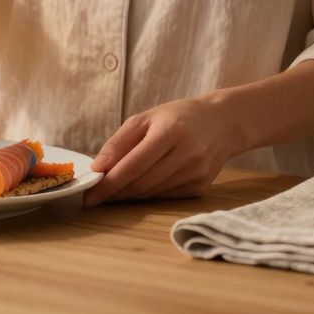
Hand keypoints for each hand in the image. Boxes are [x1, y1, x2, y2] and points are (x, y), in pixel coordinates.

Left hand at [84, 95, 240, 205]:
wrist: (223, 123)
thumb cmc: (178, 117)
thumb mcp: (146, 118)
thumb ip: (119, 142)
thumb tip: (98, 168)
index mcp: (170, 132)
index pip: (133, 165)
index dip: (109, 184)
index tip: (89, 195)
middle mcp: (187, 154)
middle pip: (142, 183)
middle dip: (115, 192)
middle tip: (95, 195)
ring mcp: (196, 173)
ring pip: (152, 193)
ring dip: (128, 195)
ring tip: (113, 190)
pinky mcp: (200, 187)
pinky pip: (164, 196)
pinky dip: (147, 194)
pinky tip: (138, 187)